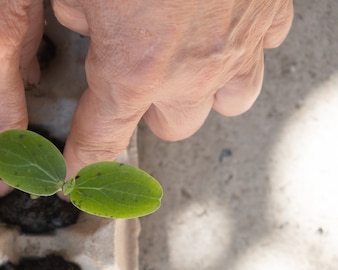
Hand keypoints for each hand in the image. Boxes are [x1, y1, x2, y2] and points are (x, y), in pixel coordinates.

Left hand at [51, 0, 293, 177]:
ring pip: (227, 104)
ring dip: (200, 93)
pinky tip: (221, 28)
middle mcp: (190, 73)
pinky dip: (240, 49)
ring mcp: (236, 48)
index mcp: (133, 70)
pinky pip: (261, 53)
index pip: (101, 141)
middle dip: (148, 115)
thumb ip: (74, 13)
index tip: (77, 179)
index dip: (84, 164)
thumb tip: (82, 23)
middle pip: (171, 128)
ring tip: (183, 67)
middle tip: (132, 87)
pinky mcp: (269, 16)